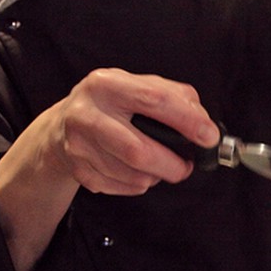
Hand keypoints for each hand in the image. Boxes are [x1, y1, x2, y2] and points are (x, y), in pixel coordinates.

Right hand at [44, 69, 219, 194]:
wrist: (62, 125)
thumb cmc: (110, 104)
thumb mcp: (137, 86)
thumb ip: (174, 95)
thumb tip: (203, 120)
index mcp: (107, 84)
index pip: (154, 99)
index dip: (187, 120)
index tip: (208, 136)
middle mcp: (87, 112)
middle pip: (138, 150)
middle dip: (171, 165)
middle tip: (186, 167)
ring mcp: (78, 143)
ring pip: (131, 174)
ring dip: (155, 176)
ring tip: (159, 166)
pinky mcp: (77, 168)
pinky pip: (119, 186)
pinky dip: (137, 184)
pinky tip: (137, 172)